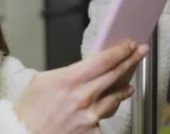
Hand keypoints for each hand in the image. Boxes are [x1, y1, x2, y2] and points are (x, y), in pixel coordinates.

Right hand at [14, 40, 148, 133]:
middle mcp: (83, 97)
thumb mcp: (42, 81)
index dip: (121, 51)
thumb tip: (85, 67)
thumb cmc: (29, 112)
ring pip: (115, 98)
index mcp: (69, 80)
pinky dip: (104, 111)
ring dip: (124, 89)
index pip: (104, 60)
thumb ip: (66, 72)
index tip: (130, 45)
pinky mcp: (93, 132)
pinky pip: (104, 118)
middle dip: (131, 61)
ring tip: (128, 85)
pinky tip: (105, 107)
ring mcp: (90, 117)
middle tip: (140, 53)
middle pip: (116, 74)